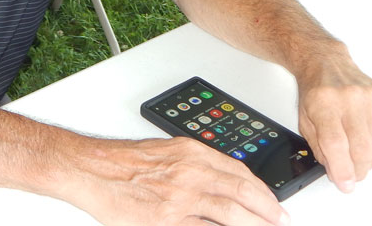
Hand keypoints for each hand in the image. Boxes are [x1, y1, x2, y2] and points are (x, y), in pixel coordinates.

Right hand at [69, 137, 288, 225]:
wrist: (90, 168)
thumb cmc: (121, 162)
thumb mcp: (164, 152)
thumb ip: (193, 165)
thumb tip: (221, 182)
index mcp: (190, 152)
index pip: (239, 171)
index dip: (262, 190)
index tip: (273, 203)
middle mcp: (189, 172)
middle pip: (242, 192)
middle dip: (268, 211)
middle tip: (281, 221)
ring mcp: (179, 198)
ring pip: (230, 214)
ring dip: (254, 225)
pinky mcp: (166, 221)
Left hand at [296, 54, 371, 192]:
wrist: (327, 63)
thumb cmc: (315, 91)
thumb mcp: (305, 119)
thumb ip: (320, 148)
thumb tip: (338, 174)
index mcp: (324, 103)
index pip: (336, 144)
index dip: (342, 170)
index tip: (345, 184)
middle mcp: (350, 98)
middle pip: (361, 149)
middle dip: (357, 171)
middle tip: (351, 175)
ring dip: (369, 163)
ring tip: (357, 157)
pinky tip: (369, 145)